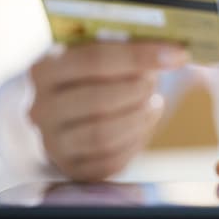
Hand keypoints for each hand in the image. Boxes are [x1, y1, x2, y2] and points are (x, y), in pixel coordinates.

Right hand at [29, 42, 187, 180]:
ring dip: (139, 117)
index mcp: (45, 70)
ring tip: (153, 102)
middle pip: (97, 101)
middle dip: (138, 90)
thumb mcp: (97, 57)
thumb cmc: (90, 79)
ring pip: (103, 135)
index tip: (177, 54)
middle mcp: (42, 108)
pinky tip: (144, 122)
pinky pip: (111, 160)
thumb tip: (171, 50)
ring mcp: (54, 143)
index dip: (139, 56)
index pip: (93, 59)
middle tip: (155, 82)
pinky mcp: (73, 169)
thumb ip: (123, 50)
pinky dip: (136, 140)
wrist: (67, 117)